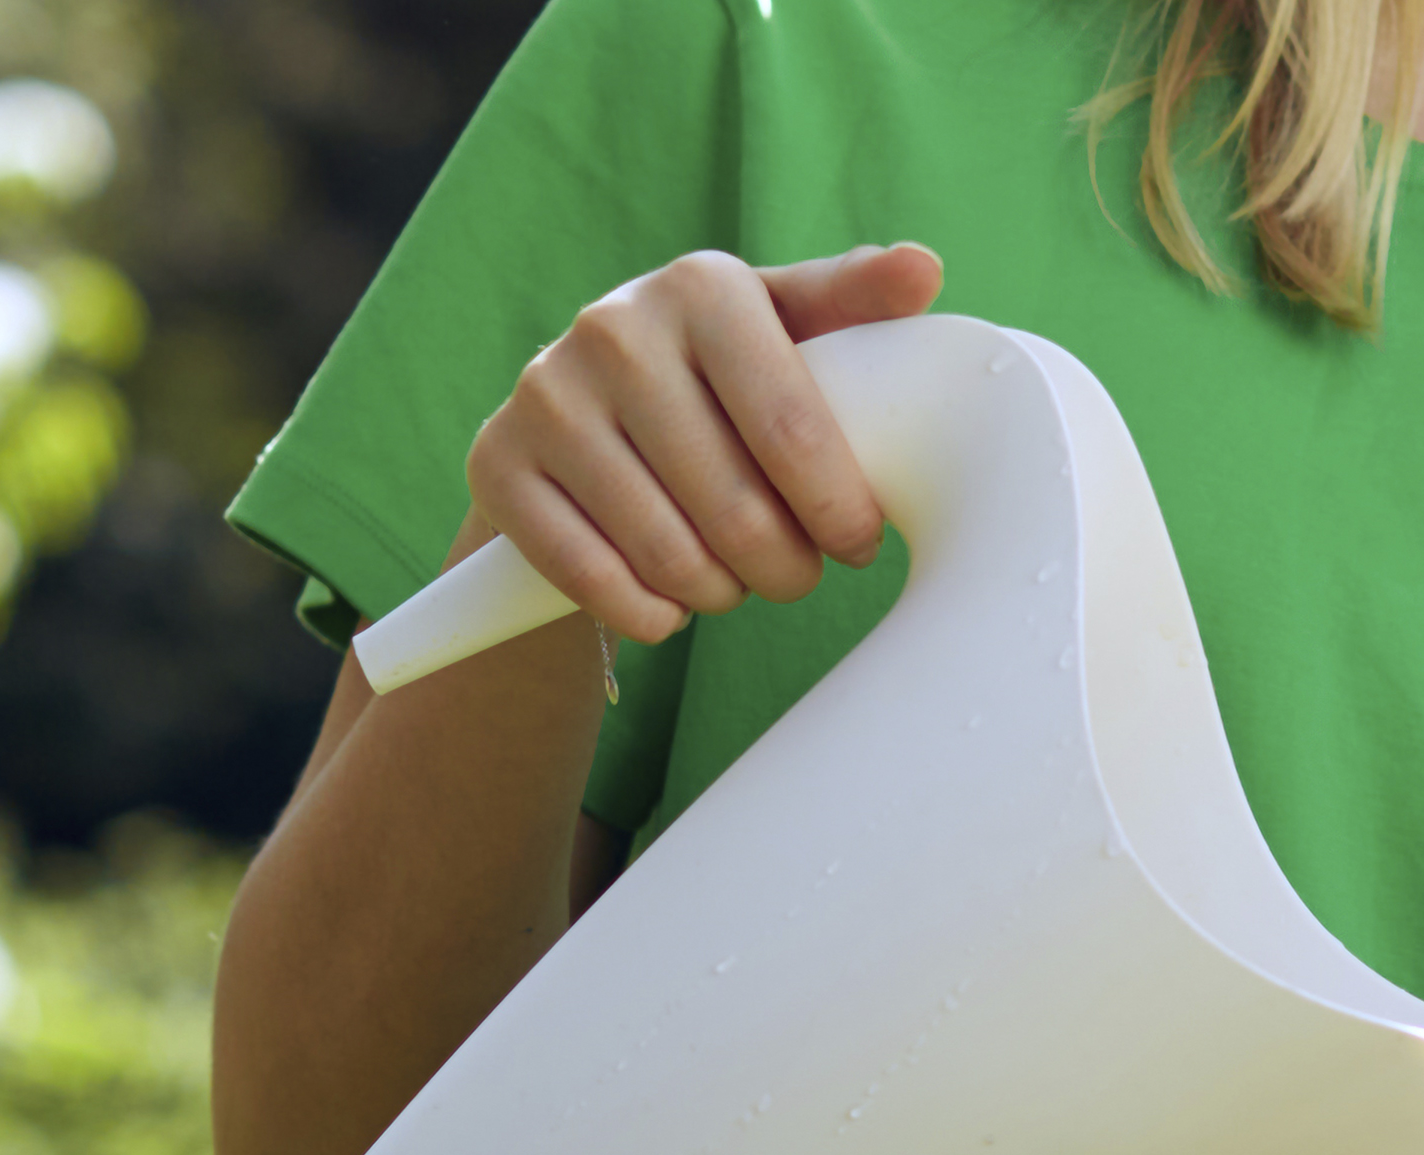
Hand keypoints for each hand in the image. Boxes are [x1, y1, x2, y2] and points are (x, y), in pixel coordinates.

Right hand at [462, 241, 945, 642]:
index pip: (792, 432)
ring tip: (734, 576)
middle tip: (794, 572)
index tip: (857, 544)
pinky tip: (670, 600)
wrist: (583, 417)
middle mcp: (614, 329)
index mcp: (702, 287)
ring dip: (721, 594)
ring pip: (672, 558)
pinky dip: (651, 616)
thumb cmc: (719, 382)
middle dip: (786, 569)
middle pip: (737, 512)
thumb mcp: (784, 333)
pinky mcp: (499, 463)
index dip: (838, 514)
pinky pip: (597, 583)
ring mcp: (547, 395)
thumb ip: (852, 304)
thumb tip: (925, 269)